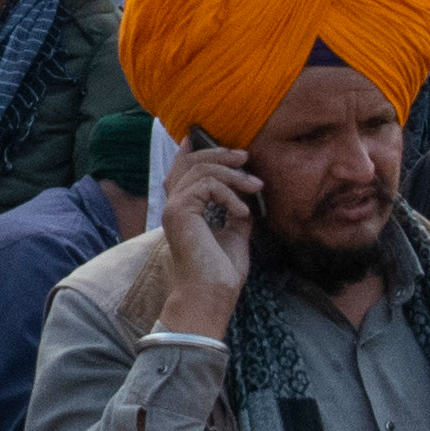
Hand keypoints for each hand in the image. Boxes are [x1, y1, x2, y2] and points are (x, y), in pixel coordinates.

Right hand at [147, 134, 260, 328]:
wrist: (212, 295)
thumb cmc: (221, 273)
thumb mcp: (236, 233)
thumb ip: (236, 211)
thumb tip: (247, 195)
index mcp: (184, 210)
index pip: (181, 170)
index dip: (192, 149)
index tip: (205, 135)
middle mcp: (174, 205)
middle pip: (191, 161)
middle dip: (221, 154)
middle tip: (246, 157)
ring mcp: (174, 207)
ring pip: (201, 168)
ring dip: (233, 174)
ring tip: (255, 187)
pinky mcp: (180, 211)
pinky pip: (207, 185)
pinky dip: (229, 193)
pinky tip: (242, 211)